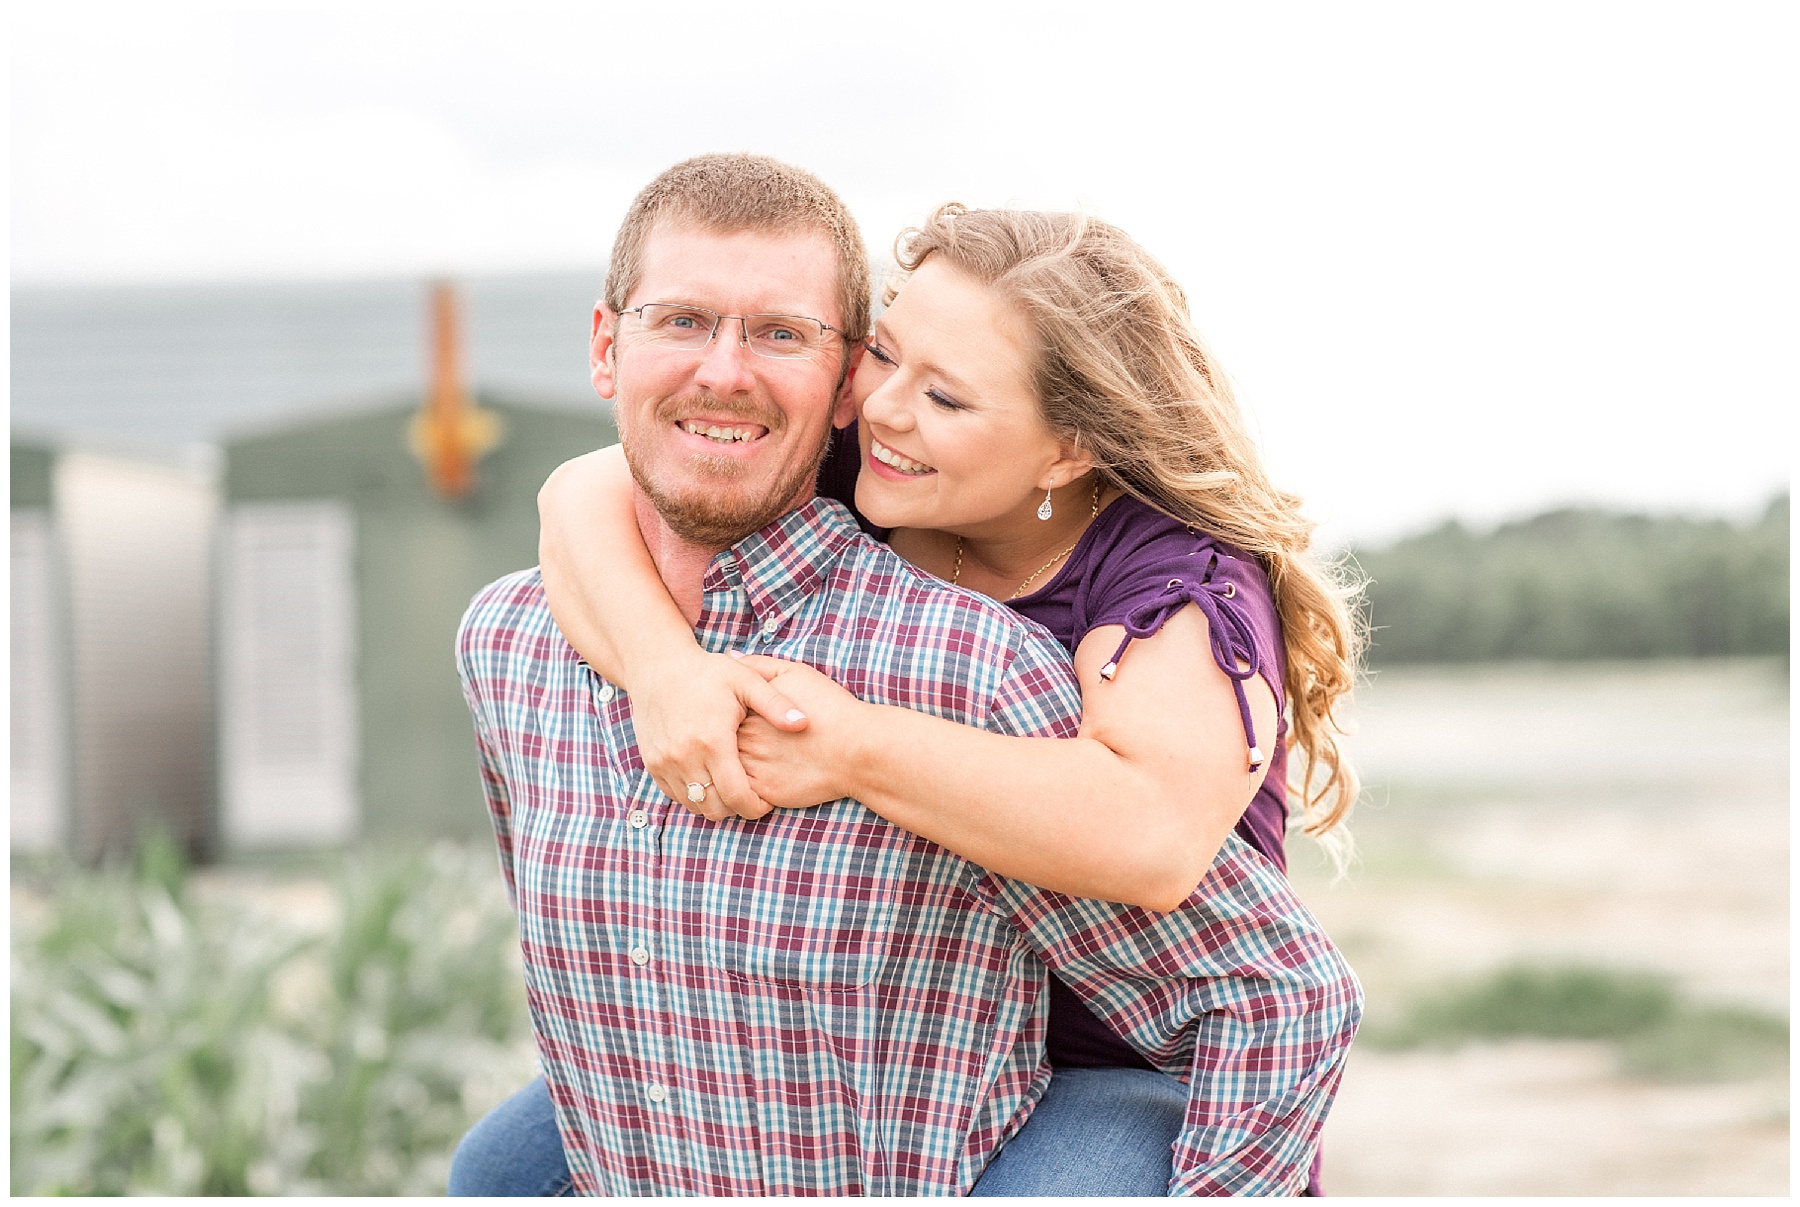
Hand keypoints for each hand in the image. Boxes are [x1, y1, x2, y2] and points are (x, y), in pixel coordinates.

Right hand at [630, 648, 809, 820]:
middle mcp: (685, 757)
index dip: (755, 807)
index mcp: (713, 741)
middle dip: (737, 809)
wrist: (658, 666)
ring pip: (695, 806)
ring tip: (731, 788)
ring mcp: (665, 762)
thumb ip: (776, 705)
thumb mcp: (746, 680)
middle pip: (716, 808)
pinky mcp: (653, 763)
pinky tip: (709, 779)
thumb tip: (803, 724)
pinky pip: (676, 795)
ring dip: (715, 803)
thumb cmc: (708, 672)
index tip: (767, 803)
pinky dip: (694, 795)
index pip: (737, 796)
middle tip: (751, 797)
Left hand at [732, 656, 867, 809]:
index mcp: (748, 711)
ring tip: (739, 761)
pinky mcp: (763, 792)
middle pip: (717, 742)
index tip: (728, 715)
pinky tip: (749, 779)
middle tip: (730, 740)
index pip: (719, 713)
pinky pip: (739, 792)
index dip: (722, 714)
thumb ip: (760, 666)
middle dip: (718, 742)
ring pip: (723, 769)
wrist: (856, 749)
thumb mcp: (796, 674)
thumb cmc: (829, 708)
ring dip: (724, 767)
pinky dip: (739, 787)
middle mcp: (745, 740)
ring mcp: (752, 768)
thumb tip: (731, 656)